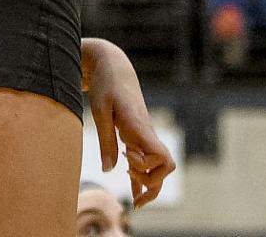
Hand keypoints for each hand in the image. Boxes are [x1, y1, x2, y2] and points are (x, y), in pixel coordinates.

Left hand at [81, 38, 175, 207]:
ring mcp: (145, 134)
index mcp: (139, 126)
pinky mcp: (139, 134)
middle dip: (151, 183)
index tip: (125, 154)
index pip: (161, 157)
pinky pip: (148, 160)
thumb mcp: (99, 111)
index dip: (145, 166)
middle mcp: (146, 132)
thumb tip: (108, 172)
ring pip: (160, 167)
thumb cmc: (105, 84)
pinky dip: (143, 178)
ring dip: (149, 184)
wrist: (112, 65)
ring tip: (134, 200)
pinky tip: (134, 193)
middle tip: (128, 178)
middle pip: (166, 167)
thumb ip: (105, 140)